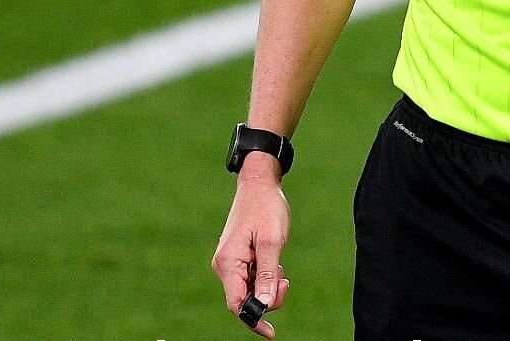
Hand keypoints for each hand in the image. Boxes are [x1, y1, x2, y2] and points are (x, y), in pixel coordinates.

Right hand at [212, 170, 292, 337]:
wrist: (259, 184)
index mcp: (228, 263)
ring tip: (280, 265)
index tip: (271, 332)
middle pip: (245, 299)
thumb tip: (264, 303)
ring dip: (268, 286)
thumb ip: (268, 274)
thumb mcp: (271, 241)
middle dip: (267, 297)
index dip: (253, 319)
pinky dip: (266, 277)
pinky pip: (252, 278)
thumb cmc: (265, 208)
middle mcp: (225, 265)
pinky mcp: (238, 258)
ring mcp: (230, 262)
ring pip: (250, 289)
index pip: (237, 303)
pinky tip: (274, 261)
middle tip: (285, 280)